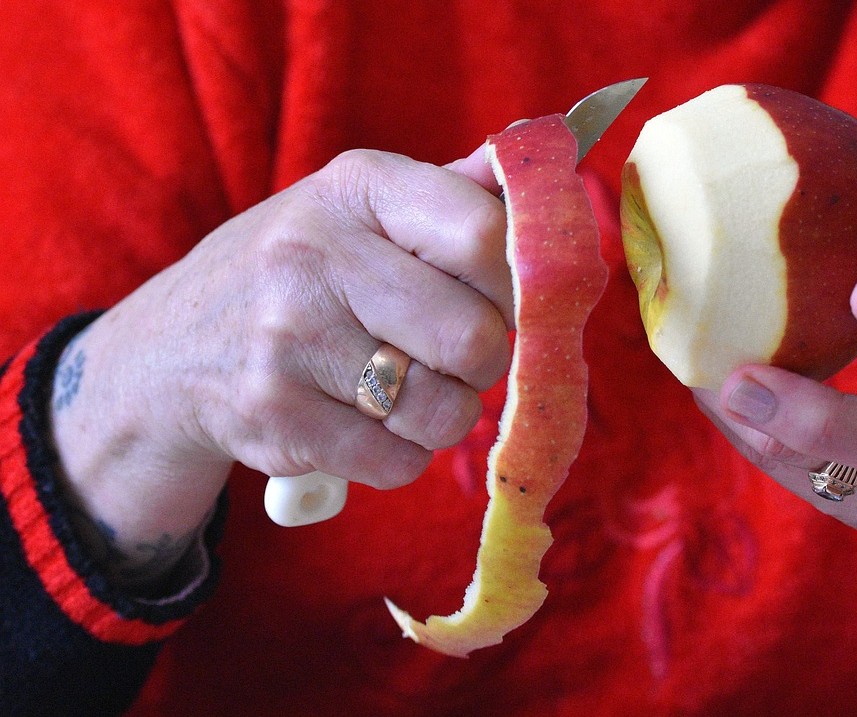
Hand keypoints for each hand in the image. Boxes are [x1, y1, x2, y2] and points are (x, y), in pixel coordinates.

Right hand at [50, 147, 509, 591]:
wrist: (171, 351)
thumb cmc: (301, 276)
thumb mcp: (361, 212)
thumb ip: (454, 197)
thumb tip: (540, 177)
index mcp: (357, 188)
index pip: (484, 233)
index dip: (519, 283)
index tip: (507, 302)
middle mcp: (315, 254)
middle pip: (473, 336)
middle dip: (483, 361)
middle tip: (455, 357)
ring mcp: (287, 338)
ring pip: (444, 410)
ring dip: (445, 414)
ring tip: (410, 391)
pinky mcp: (275, 417)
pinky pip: (400, 462)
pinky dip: (403, 455)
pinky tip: (369, 424)